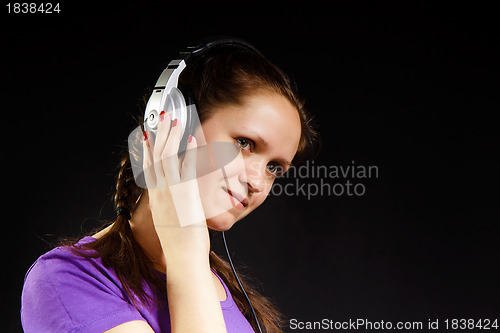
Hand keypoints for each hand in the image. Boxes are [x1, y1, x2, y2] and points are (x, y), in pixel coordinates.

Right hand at [142, 111, 208, 260]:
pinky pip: (187, 168)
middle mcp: (160, 192)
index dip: (148, 149)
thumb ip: (168, 208)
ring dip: (172, 136)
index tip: (148, 135)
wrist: (182, 257)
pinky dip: (189, 152)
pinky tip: (192, 139)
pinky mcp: (186, 194)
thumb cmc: (179, 244)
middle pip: (157, 156)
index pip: (149, 167)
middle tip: (164, 118)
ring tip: (176, 120)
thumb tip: (173, 202)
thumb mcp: (167, 222)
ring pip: (168, 157)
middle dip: (161, 134)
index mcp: (156, 198)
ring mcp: (172, 192)